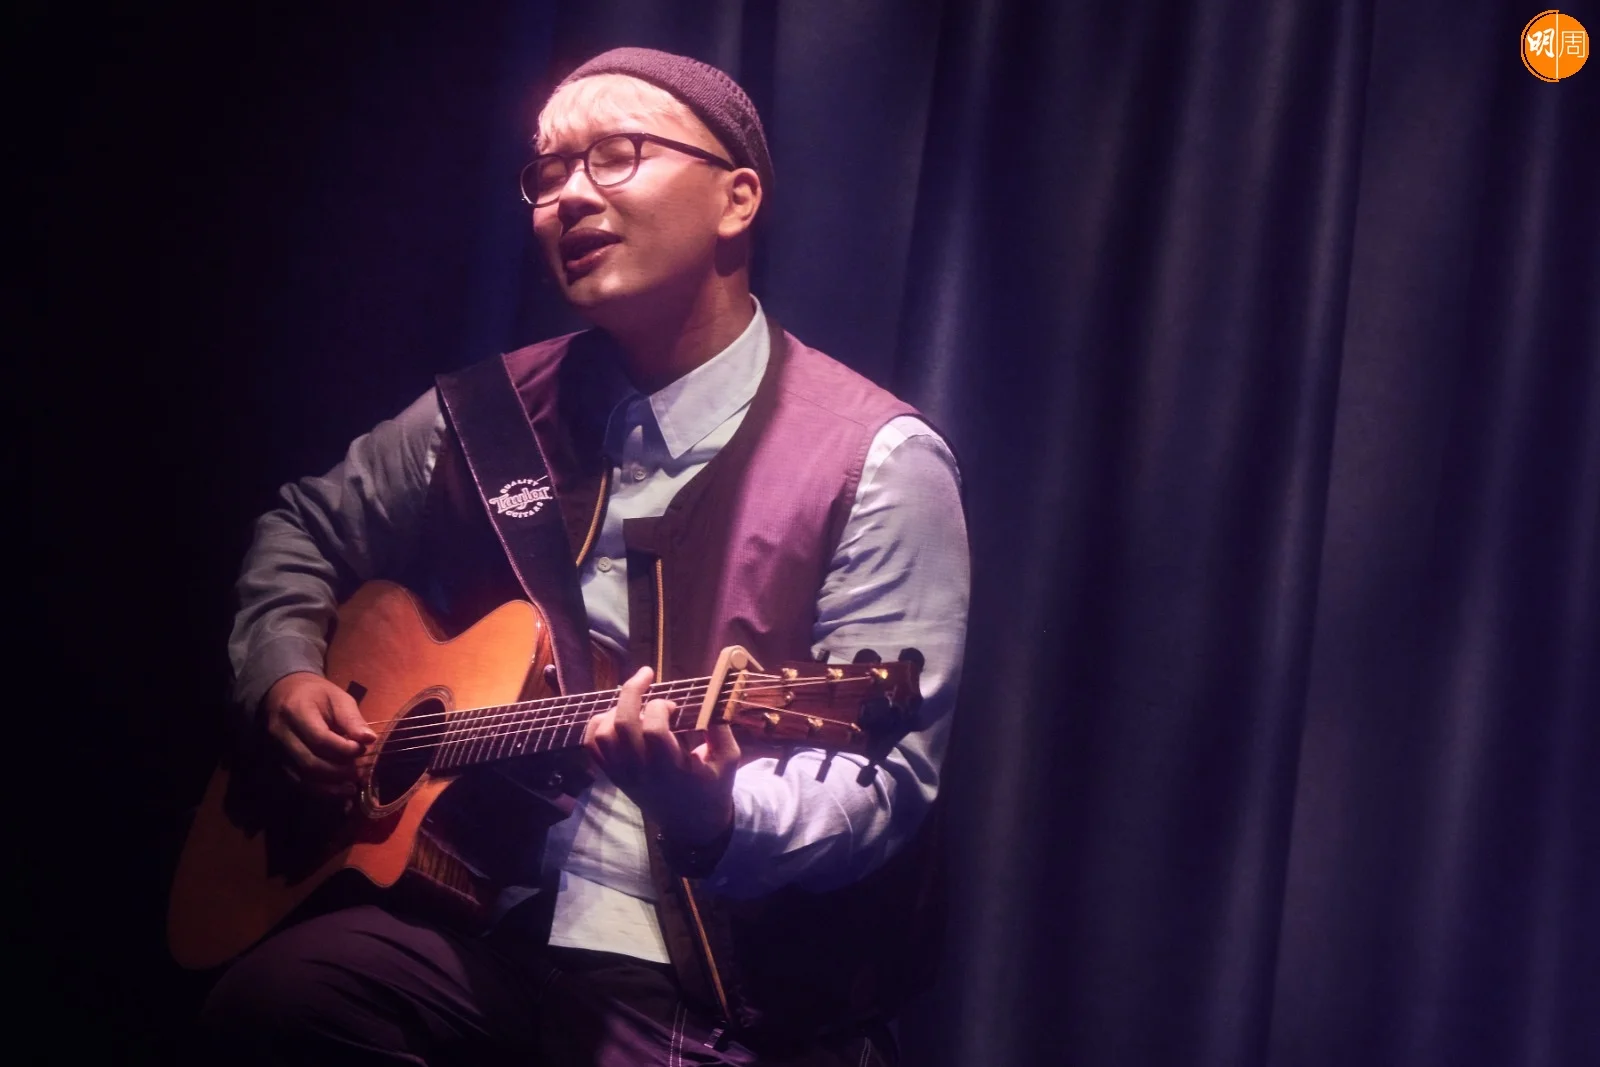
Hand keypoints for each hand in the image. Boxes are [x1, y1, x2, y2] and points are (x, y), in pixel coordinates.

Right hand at [262, 672, 375, 795]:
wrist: (282, 694)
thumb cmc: (315, 695)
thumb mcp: (337, 697)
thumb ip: (351, 719)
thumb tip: (370, 739)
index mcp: (296, 711)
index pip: (319, 738)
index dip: (343, 749)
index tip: (362, 749)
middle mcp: (281, 733)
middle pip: (309, 762)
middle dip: (338, 771)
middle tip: (359, 772)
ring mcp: (275, 750)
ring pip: (302, 777)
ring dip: (329, 786)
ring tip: (352, 787)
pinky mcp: (277, 762)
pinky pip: (297, 782)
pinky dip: (319, 790)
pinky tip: (338, 791)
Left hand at [584, 666, 739, 845]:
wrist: (691, 822)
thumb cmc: (712, 787)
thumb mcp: (729, 760)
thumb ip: (721, 728)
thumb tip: (711, 697)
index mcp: (671, 768)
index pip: (653, 729)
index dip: (659, 706)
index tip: (674, 706)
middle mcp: (642, 771)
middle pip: (621, 724)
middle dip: (632, 691)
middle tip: (646, 675)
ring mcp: (623, 774)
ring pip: (602, 734)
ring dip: (614, 709)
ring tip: (633, 703)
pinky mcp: (613, 775)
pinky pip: (592, 746)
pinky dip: (597, 725)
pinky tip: (615, 717)